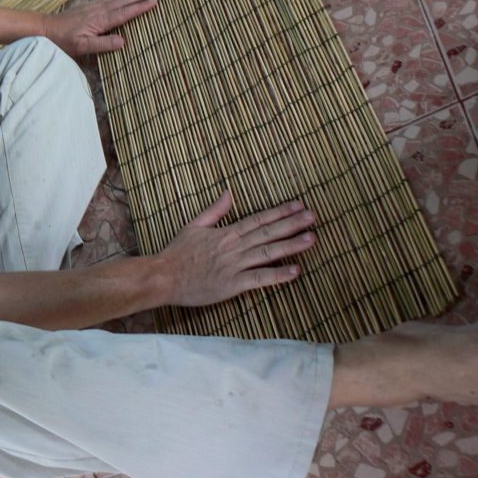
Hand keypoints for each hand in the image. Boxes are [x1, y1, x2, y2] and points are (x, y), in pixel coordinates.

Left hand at [42, 0, 157, 56]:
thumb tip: (123, 41)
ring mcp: (95, 5)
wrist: (46, 29)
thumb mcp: (82, 47)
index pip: (125, 12)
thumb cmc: (63, 40)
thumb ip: (103, 44)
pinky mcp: (90, 4)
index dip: (140, 7)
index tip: (155, 0)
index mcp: (101, 20)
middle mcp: (100, 9)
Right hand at [155, 191, 314, 306]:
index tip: (298, 205)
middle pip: (268, 233)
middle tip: (313, 217)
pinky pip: (259, 278)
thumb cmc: (177, 253)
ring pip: (268, 253)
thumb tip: (229, 193)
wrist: (164, 277)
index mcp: (226, 233)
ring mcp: (235, 265)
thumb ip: (214, 210)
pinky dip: (278, 275)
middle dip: (292, 224)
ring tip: (312, 238)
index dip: (280, 212)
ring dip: (291, 245)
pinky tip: (295, 271)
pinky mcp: (233, 284)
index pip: (258, 220)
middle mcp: (234, 247)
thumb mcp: (193, 225)